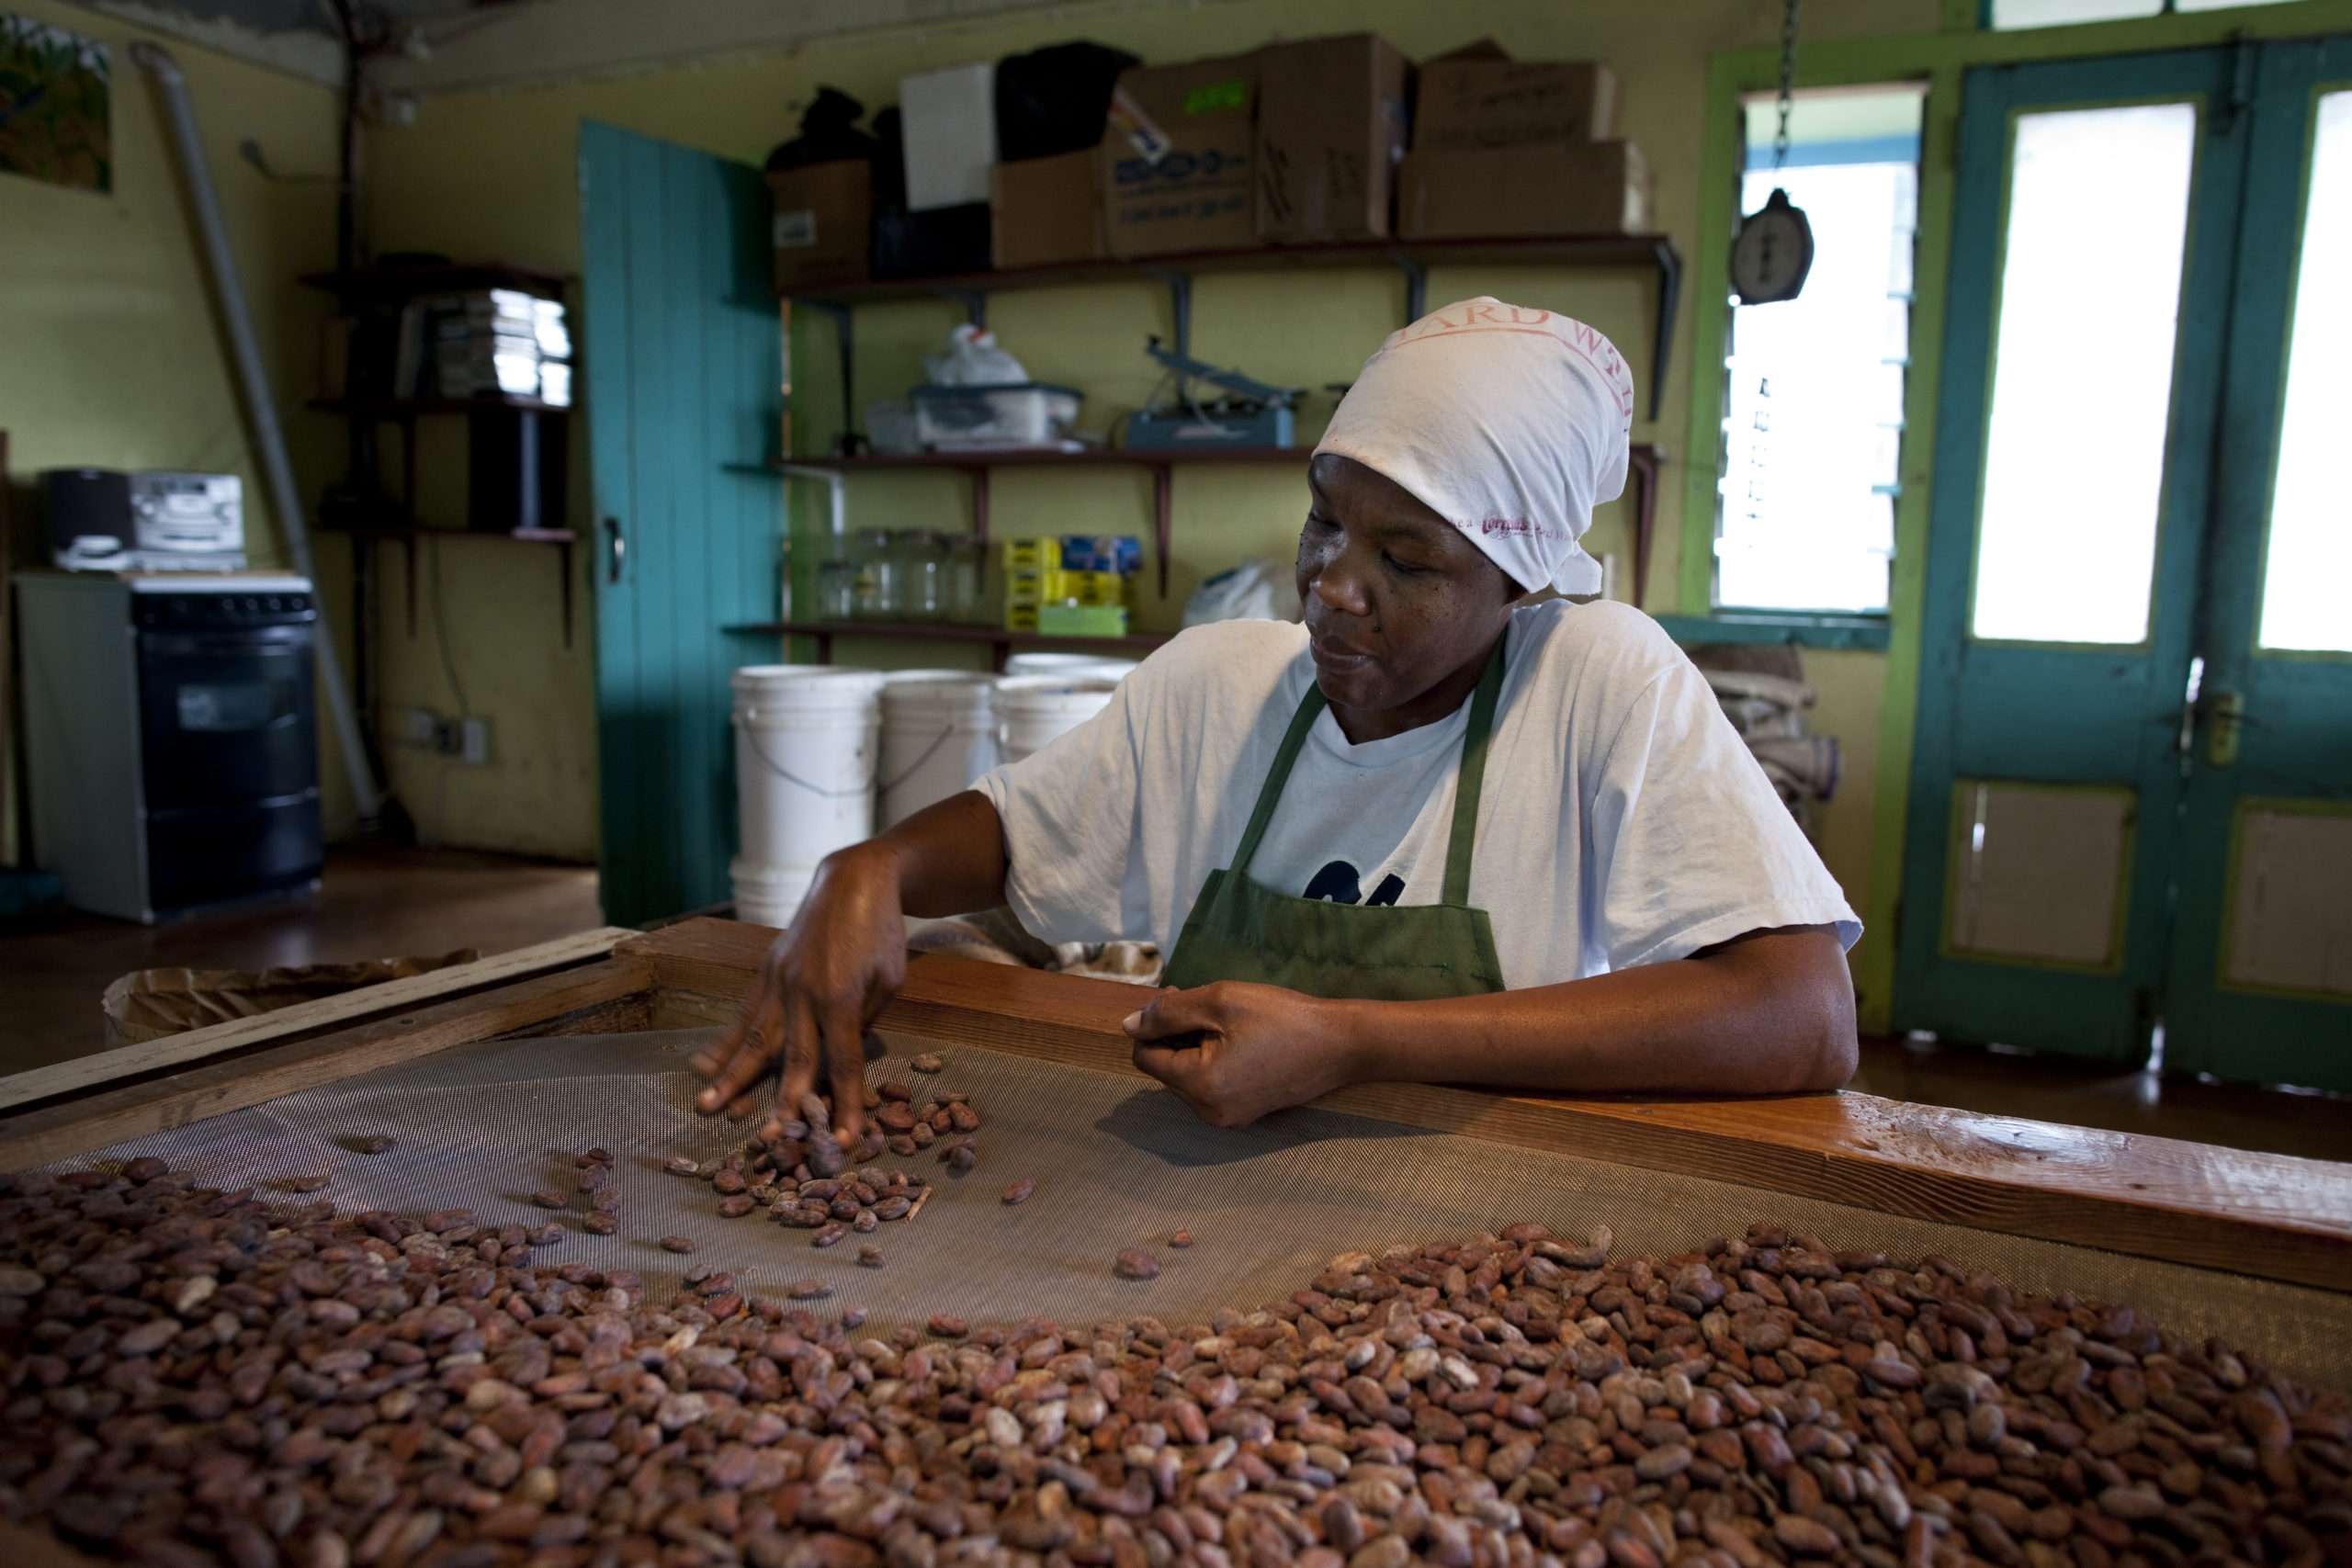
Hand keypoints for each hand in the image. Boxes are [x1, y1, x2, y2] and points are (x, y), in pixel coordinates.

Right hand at [692, 843, 905, 1140]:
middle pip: (793, 1057)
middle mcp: (803, 991)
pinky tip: (703, 1064)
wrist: (853, 880)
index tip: (845, 1141)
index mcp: (842, 996)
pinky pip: (743, 1012)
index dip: (846, 1104)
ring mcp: (779, 980)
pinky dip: (724, 1040)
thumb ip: (866, 1020)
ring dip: (733, 1076)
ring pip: (755, 1037)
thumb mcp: (890, 979)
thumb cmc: (881, 933)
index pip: (844, 1062)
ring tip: (710, 1107)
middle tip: (771, 1140)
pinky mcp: (766, 971)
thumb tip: (841, 1058)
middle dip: (782, 1102)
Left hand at [1123, 981, 1360, 1127]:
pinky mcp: (1245, 1114)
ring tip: (1226, 1022)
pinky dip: (1213, 1062)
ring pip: (1187, 1078)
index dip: (1154, 1024)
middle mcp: (1209, 1112)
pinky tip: (1239, 1041)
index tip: (1181, 996)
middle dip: (1175, 1035)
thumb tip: (1128, 1026)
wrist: (1342, 1045)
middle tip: (1205, 1004)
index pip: (1145, 1057)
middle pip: (1165, 1069)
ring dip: (1194, 1047)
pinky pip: (1210, 1087)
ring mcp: (1228, 1118)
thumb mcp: (1220, 1001)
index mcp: (1199, 1085)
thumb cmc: (1281, 1017)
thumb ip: (1168, 1013)